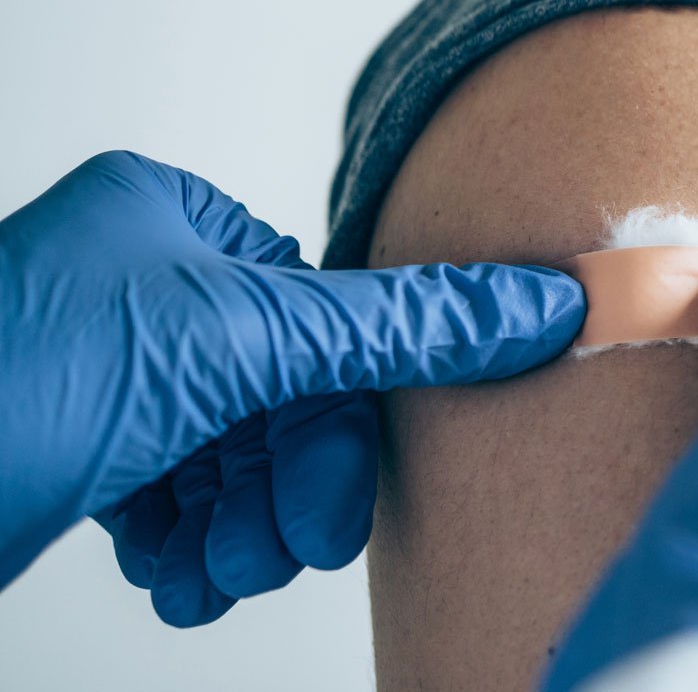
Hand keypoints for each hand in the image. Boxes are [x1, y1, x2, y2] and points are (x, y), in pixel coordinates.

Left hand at [0, 151, 583, 620]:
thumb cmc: (9, 380)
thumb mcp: (234, 340)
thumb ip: (399, 326)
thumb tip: (543, 302)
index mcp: (165, 220)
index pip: (314, 313)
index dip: (334, 419)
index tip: (334, 503)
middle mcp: (131, 286)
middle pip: (276, 396)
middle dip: (278, 489)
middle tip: (276, 550)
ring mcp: (95, 374)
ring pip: (226, 456)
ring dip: (234, 530)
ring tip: (208, 576)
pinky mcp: (67, 454)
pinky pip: (169, 496)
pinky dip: (184, 546)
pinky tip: (171, 577)